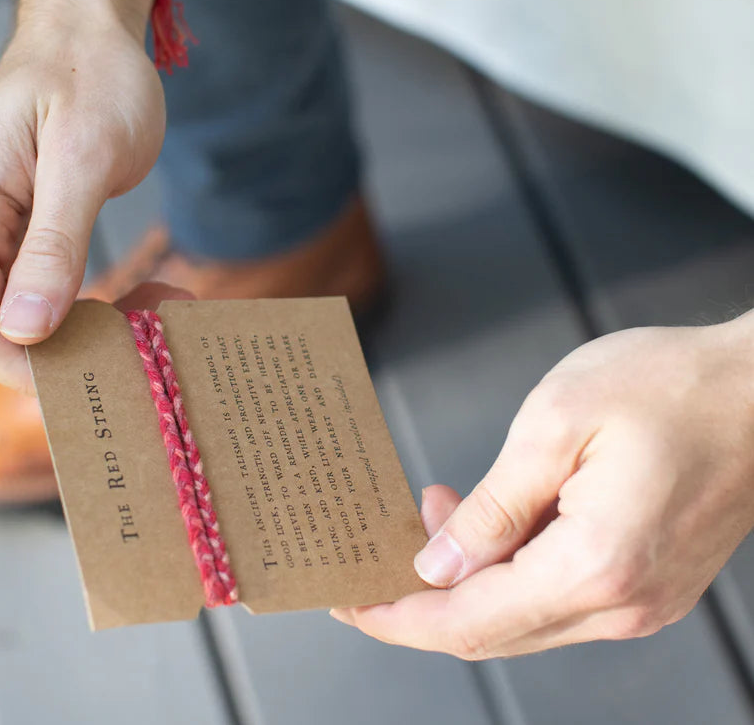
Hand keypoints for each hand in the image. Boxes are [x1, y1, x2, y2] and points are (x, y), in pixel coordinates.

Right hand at [0, 0, 192, 391]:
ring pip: (30, 318)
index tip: (101, 370)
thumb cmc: (90, 73)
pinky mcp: (29, 233)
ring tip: (161, 306)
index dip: (24, 366)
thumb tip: (26, 329)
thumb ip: (54, 243)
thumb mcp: (83, 155)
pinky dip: (99, 307)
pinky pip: (52, 293)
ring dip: (94, 330)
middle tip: (151, 329)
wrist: (93, 31)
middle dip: (72, 350)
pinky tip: (147, 297)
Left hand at [331, 315, 753, 657]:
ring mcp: (642, 600)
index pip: (469, 622)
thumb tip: (438, 568)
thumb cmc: (667, 385)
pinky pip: (558, 596)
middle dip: (422, 598)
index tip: (347, 600)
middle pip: (491, 630)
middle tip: (375, 547)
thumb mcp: (555, 425)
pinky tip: (491, 521)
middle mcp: (622, 604)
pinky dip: (509, 570)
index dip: (398, 617)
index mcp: (594, 566)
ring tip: (435, 506)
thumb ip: (492, 508)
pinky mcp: (648, 582)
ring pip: (523, 616)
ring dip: (466, 577)